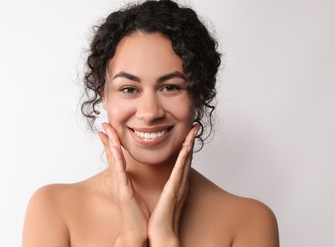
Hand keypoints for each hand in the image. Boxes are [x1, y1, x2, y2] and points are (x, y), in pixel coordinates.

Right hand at [98, 123, 148, 245]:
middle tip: (104, 124)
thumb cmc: (136, 213)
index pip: (115, 156)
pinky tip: (115, 150)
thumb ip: (130, 181)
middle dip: (109, 138)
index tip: (107, 128)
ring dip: (111, 145)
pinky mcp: (124, 192)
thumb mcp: (133, 192)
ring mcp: (120, 185)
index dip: (111, 142)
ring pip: (114, 161)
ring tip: (108, 131)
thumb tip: (129, 172)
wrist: (136, 231)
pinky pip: (120, 173)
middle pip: (112, 154)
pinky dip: (116, 161)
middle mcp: (119, 180)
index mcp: (123, 179)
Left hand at [147, 124, 198, 246]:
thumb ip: (169, 185)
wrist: (163, 233)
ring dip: (190, 145)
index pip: (183, 159)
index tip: (189, 131)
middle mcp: (181, 182)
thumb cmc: (163, 216)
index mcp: (177, 182)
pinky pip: (179, 171)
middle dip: (192, 140)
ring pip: (186, 161)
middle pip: (188, 157)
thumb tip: (169, 179)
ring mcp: (179, 186)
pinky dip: (184, 159)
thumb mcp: (166, 196)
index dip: (187, 144)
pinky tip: (187, 148)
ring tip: (193, 131)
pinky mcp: (174, 190)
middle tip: (195, 125)